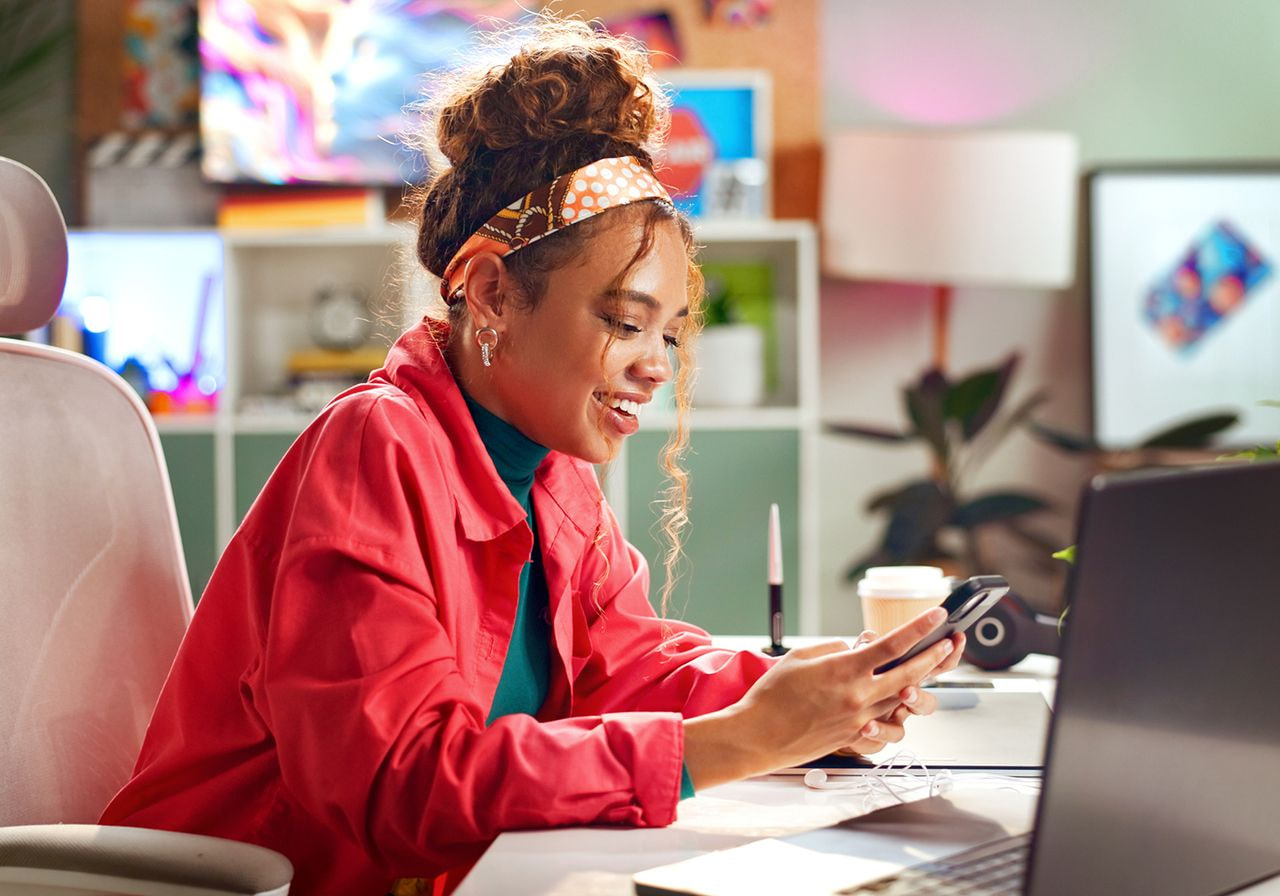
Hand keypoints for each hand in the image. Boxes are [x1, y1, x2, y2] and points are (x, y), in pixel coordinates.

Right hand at [683, 607, 960, 788]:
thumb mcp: (800, 657)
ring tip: (924, 671)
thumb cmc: (772, 695)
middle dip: (935, 656)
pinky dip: (892, 713)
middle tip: (949, 643)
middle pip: (910, 673)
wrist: (759, 735)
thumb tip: (856, 649)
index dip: (919, 627)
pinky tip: (894, 704)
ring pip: (902, 700)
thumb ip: (834, 650)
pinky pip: (885, 725)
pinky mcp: (854, 736)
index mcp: (845, 670)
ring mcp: (859, 719)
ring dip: (916, 683)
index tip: (936, 614)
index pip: (893, 644)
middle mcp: (859, 695)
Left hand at [839, 624, 965, 754]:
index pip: (933, 666)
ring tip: (874, 721)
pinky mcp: (872, 740)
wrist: (821, 709)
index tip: (955, 639)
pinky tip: (864, 729)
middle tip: (906, 690)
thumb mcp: (855, 656)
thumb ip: (866, 647)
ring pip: (901, 729)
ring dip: (888, 726)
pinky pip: (878, 745)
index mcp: (903, 677)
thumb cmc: (844, 679)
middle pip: (925, 704)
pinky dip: (871, 737)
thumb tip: (870, 638)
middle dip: (919, 697)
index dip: (949, 653)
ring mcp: (888, 721)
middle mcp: (900, 701)